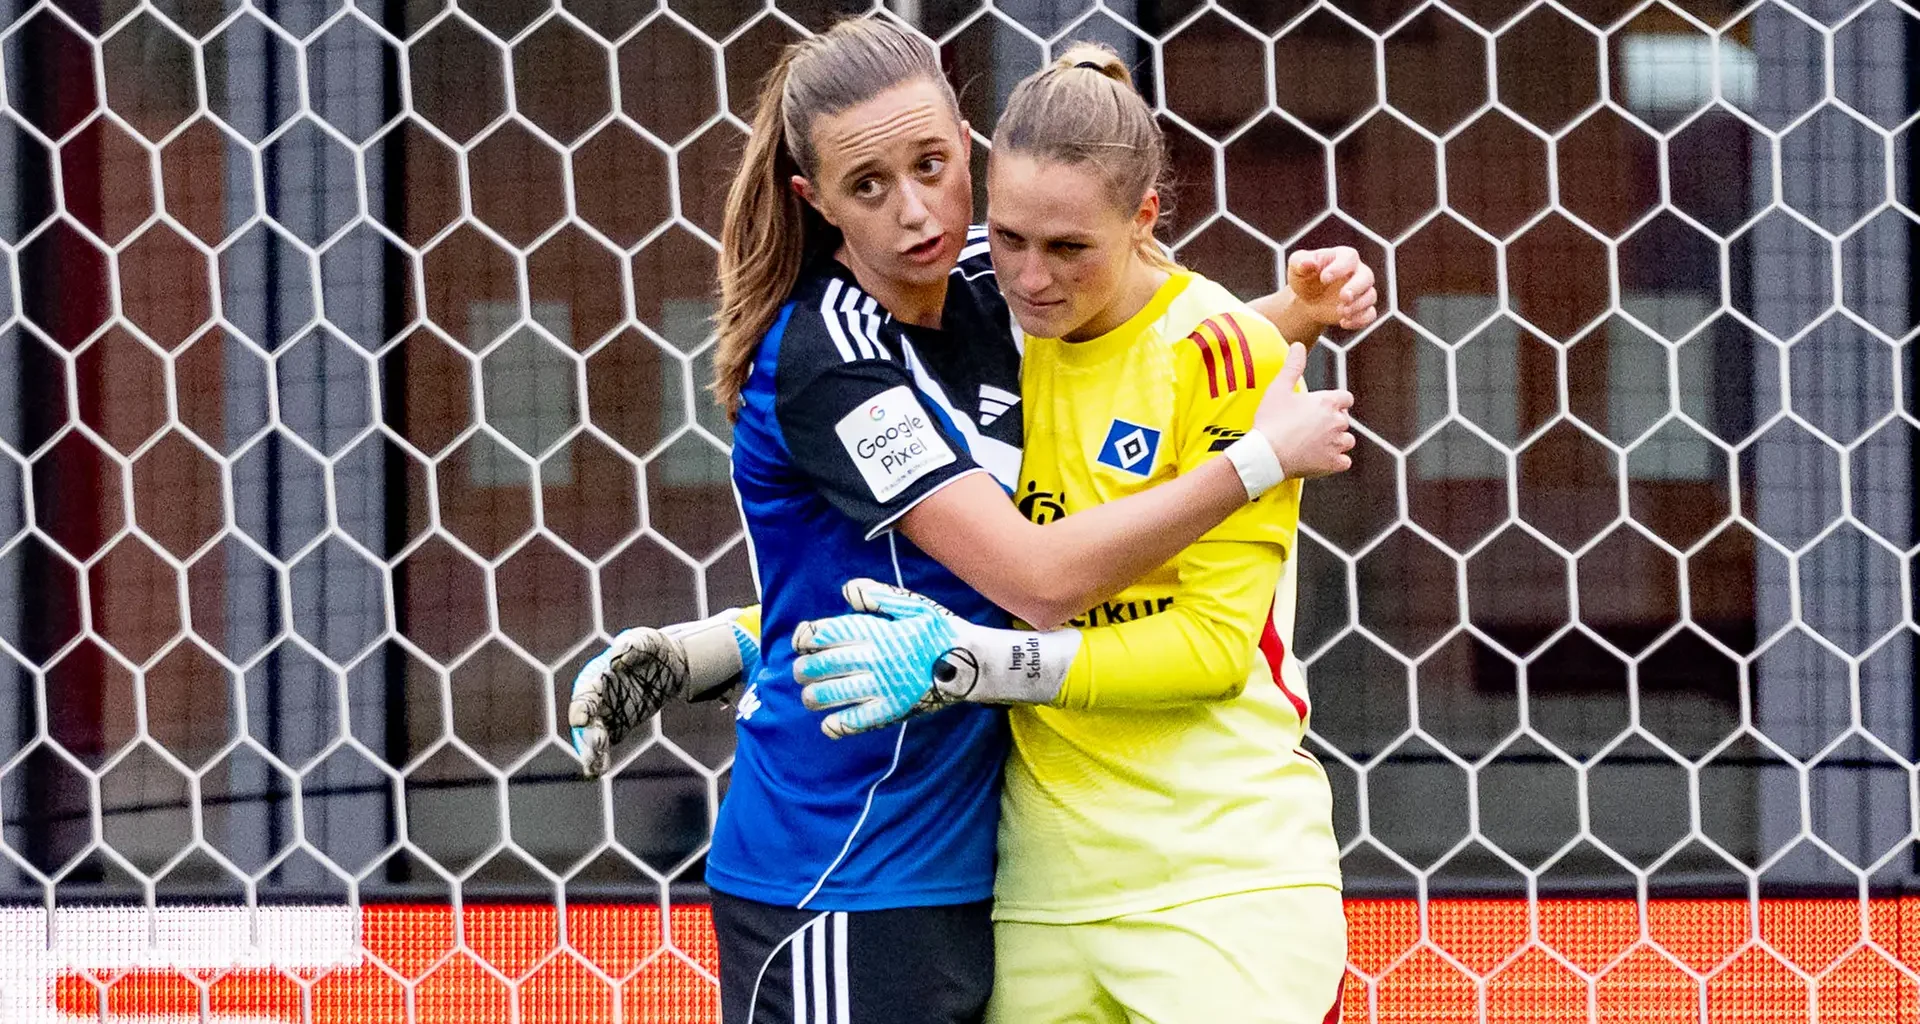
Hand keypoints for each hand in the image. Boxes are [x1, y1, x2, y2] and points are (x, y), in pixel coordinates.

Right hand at [567, 609, 757, 776]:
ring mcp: (606, 713)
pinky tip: (597, 772)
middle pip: (586, 718)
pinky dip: (600, 757)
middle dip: (586, 733)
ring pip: (592, 735)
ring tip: (592, 767)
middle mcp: (597, 697)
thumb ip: (633, 644)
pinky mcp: (618, 725)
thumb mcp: (647, 641)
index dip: (582, 706)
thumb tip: (617, 656)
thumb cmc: (653, 649)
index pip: (586, 693)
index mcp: (598, 675)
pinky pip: (606, 743)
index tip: (581, 719)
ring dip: (590, 751)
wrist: (668, 666)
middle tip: (593, 746)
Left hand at [793, 579, 1077, 738]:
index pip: (824, 633)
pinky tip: (829, 723)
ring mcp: (880, 686)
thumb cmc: (939, 631)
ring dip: (813, 695)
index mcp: (874, 631)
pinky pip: (855, 721)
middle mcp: (872, 658)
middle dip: (803, 668)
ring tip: (811, 696)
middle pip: (820, 665)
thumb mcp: (912, 604)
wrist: (970, 662)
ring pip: (831, 694)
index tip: (804, 641)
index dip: (806, 637)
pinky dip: (835, 725)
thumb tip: (847, 591)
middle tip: (803, 671)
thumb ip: (877, 596)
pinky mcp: (890, 710)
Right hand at [1253, 342, 1355, 479]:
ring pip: (1347, 441)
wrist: (1265, 454)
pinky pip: (1344, 461)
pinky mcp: (1333, 464)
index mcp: (1327, 402)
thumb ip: (1292, 366)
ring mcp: (1336, 444)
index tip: (1323, 408)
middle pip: (1345, 420)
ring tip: (1317, 443)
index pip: (1346, 399)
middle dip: (1333, 422)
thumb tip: (1298, 346)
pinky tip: (1321, 458)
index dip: (1336, 403)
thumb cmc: (1270, 421)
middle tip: (1312, 427)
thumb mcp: (1278, 388)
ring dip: (1336, 441)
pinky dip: (1336, 461)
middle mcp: (1336, 422)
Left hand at [1287, 247, 1377, 331]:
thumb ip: (1300, 261)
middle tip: (1343, 297)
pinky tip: (1344, 322)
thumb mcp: (1297, 267)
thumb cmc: (1304, 277)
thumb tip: (1308, 262)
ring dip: (1358, 306)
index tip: (1324, 278)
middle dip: (1356, 288)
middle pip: (1367, 276)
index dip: (1339, 268)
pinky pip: (1370, 314)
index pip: (1349, 258)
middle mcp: (1357, 272)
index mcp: (1343, 257)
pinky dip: (1360, 320)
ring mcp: (1361, 291)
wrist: (1306, 300)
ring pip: (1370, 296)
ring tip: (1341, 312)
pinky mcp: (1361, 309)